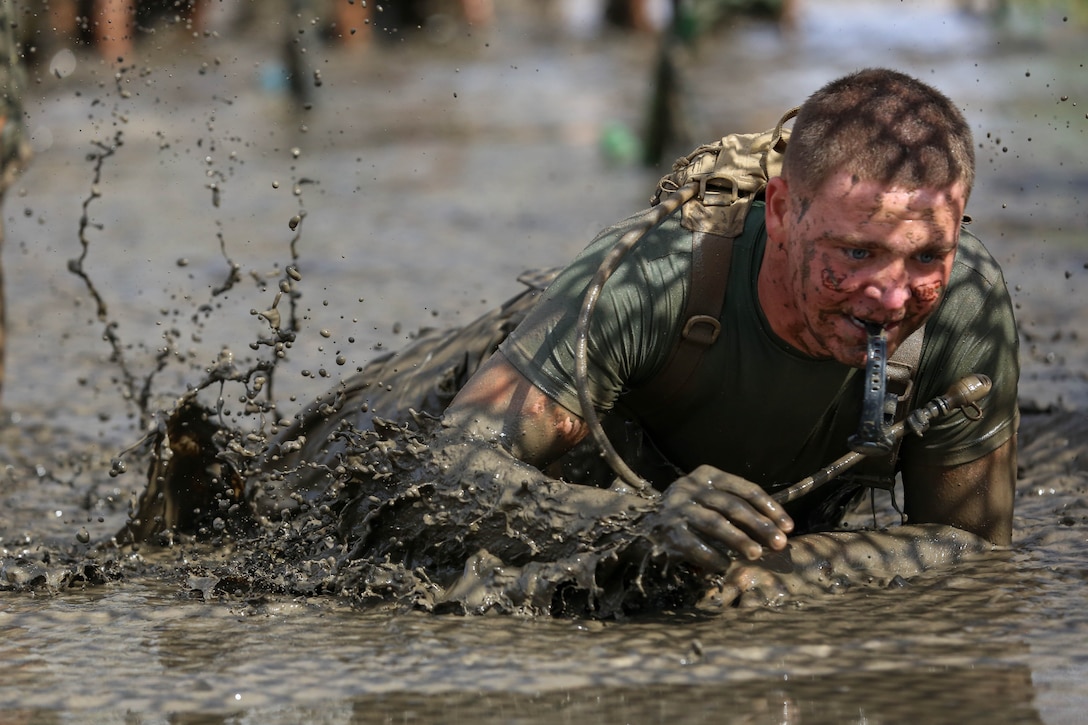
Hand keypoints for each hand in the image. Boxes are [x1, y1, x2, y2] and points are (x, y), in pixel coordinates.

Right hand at [643, 465, 793, 571]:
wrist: (640, 524)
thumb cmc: (687, 514)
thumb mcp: (708, 499)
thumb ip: (736, 507)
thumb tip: (777, 529)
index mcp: (705, 475)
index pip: (744, 488)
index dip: (769, 507)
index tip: (788, 526)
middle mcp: (689, 487)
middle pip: (732, 505)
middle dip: (759, 525)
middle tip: (780, 543)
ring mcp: (676, 508)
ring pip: (715, 523)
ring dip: (739, 540)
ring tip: (757, 555)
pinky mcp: (665, 529)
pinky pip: (693, 544)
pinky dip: (712, 556)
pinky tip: (726, 566)